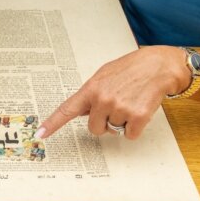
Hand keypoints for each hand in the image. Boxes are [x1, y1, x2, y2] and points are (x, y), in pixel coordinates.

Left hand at [36, 46, 186, 139]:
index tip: (41, 134)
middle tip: (117, 107)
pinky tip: (139, 110)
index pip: (67, 109)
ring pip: (114, 131)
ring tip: (131, 101)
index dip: (53, 123)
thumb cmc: (131, 69)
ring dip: (123, 121)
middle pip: (95, 129)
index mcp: (91, 88)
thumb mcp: (104, 75)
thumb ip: (92, 93)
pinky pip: (130, 135)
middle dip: (104, 123)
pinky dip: (135, 128)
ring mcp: (119, 108)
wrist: (158, 66)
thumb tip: (81, 111)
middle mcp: (102, 99)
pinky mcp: (137, 116)